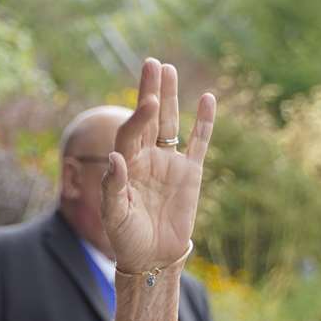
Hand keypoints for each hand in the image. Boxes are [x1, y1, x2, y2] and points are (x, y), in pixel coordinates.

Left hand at [101, 58, 215, 271]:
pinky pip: (199, 143)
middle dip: (150, 90)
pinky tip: (207, 99)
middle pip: (148, 118)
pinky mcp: (191, 173)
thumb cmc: (126, 237)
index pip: (131, 132)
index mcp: (126, 165)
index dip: (139, 116)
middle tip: (151, 62)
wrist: (152, 257)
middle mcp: (147, 158)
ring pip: (171, 123)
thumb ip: (113, 187)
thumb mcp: (115, 215)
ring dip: (170, 97)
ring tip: (169, 68)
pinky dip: (204, 123)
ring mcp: (169, 163)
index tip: (148, 102)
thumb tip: (114, 158)